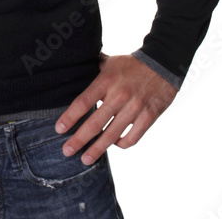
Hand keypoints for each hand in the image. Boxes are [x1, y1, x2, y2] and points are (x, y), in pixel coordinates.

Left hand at [55, 53, 177, 165]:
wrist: (163, 63)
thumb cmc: (132, 64)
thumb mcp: (110, 61)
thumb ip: (93, 68)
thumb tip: (75, 68)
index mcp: (107, 80)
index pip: (83, 102)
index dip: (70, 117)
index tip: (59, 129)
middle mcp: (119, 95)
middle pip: (95, 123)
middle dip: (79, 140)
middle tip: (66, 151)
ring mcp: (135, 108)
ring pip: (112, 135)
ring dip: (97, 149)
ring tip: (86, 159)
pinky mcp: (148, 116)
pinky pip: (132, 138)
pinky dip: (121, 144)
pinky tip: (113, 144)